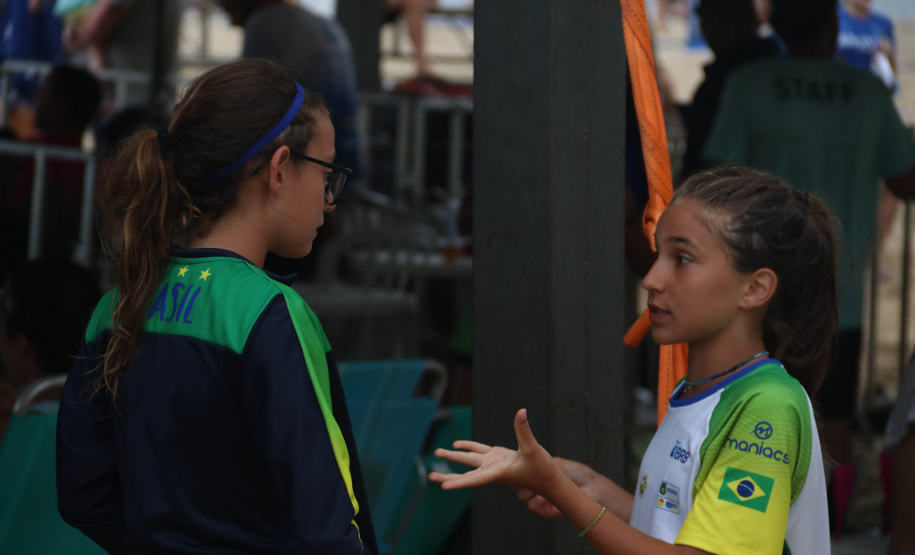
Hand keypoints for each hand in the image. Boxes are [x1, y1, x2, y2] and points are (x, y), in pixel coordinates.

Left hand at [429, 408, 558, 492]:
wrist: (549, 478)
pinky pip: (479, 451)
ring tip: (437, 454)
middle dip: (448, 475)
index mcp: (498, 472)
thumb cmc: (542, 468)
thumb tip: (521, 412)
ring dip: (454, 457)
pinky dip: (468, 447)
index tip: (443, 487)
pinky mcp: (498, 457)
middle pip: (466, 474)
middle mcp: (492, 469)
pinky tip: (457, 445)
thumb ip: (524, 430)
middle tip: (430, 477)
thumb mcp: (533, 448)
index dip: (459, 483)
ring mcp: (494, 463)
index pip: (474, 479)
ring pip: (469, 461)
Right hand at [515, 458, 600, 517]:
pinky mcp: (546, 510)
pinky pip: (532, 506)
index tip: (518, 466)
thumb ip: (540, 462)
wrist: (592, 489)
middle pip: (518, 486)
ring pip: (523, 496)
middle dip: (522, 481)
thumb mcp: (556, 463)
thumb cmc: (577, 473)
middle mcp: (539, 487)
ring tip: (544, 487)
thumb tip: (524, 459)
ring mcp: (541, 499)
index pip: (522, 474)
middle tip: (531, 477)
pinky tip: (548, 497)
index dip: (519, 471)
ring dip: (531, 491)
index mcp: (540, 475)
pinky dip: (538, 502)